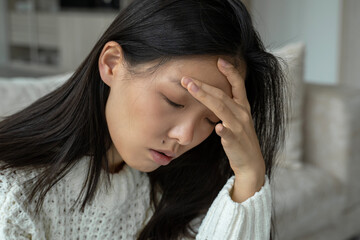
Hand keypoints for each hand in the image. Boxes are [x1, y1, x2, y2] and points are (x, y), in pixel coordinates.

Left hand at [181, 58, 264, 201]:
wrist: (251, 163)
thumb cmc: (241, 140)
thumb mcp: (237, 120)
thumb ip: (228, 107)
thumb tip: (212, 95)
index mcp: (243, 107)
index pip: (238, 85)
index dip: (230, 72)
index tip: (220, 60)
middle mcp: (242, 114)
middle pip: (222, 95)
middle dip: (204, 85)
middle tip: (187, 78)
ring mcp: (239, 127)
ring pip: (222, 109)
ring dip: (206, 97)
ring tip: (191, 88)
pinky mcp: (235, 142)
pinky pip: (228, 134)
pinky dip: (223, 131)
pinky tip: (216, 128)